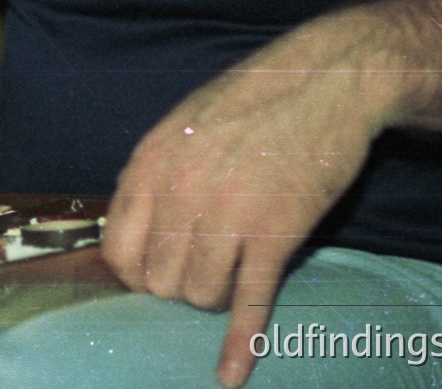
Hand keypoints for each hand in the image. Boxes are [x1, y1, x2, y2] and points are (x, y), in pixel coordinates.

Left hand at [100, 17, 397, 387]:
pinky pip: (249, 302)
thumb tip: (133, 228)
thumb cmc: (252, 100)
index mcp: (150, 163)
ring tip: (233, 273)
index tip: (157, 272)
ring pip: (199, 296)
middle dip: (178, 286)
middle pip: (158, 281)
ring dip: (213, 298)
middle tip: (205, 269)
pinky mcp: (276, 233)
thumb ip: (154, 175)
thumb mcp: (181, 125)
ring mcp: (227, 215)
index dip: (136, 273)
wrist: (324, 81)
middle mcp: (179, 192)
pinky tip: (232, 373)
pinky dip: (242, 343)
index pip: (117, 250)